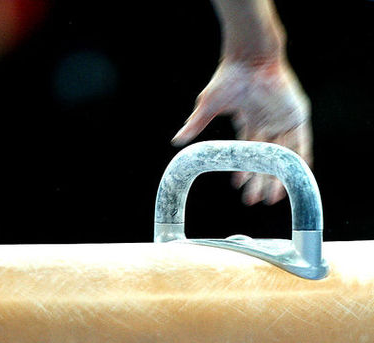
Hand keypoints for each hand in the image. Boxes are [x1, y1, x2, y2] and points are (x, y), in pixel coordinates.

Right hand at [172, 57, 311, 204]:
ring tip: (271, 198)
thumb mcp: (208, 105)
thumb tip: (176, 141)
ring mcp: (283, 120)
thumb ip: (195, 125)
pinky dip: (300, 160)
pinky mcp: (296, 116)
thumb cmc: (228, 77)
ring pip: (282, 156)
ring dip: (277, 177)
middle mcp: (267, 122)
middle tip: (253, 201)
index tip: (238, 187)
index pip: (247, 151)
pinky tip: (296, 178)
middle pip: (264, 159)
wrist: (250, 58)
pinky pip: (301, 143)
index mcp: (249, 120)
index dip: (244, 169)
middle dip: (259, 181)